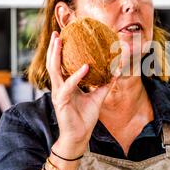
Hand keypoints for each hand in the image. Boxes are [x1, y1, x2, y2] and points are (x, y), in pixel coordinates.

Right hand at [46, 31, 116, 156]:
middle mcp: (59, 87)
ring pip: (54, 70)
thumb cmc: (85, 118)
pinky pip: (69, 85)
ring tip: (59, 41)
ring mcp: (58, 93)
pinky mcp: (62, 101)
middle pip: (52, 63)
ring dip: (56, 55)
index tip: (61, 36)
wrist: (80, 136)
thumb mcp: (98, 97)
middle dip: (53, 48)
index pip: (59, 64)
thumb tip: (117, 70)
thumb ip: (105, 84)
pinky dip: (77, 75)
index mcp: (66, 85)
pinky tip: (86, 67)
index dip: (59, 51)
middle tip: (56, 33)